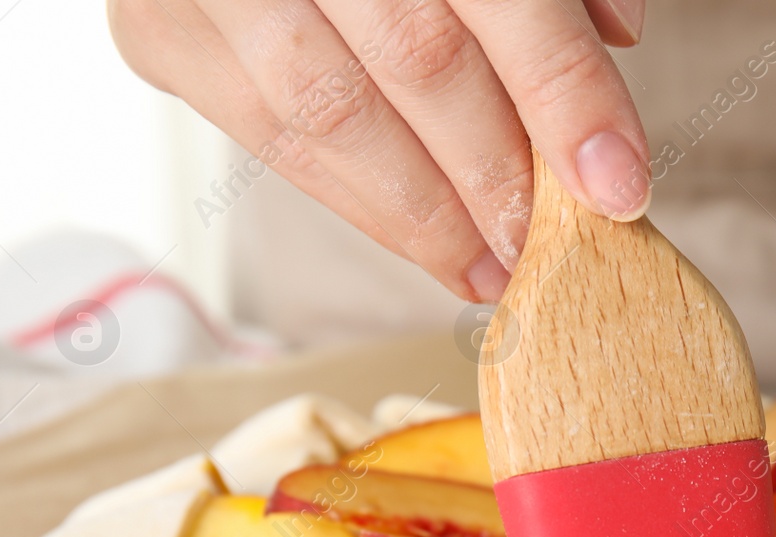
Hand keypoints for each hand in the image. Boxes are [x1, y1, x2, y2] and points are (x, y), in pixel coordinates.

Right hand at [109, 0, 649, 302]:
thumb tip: (617, 34)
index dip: (566, 96)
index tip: (619, 187)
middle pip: (417, 59)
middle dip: (497, 173)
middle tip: (548, 247)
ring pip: (331, 114)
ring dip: (426, 214)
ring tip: (492, 269)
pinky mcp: (157, 28)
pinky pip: (267, 138)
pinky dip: (355, 201)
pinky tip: (422, 239)